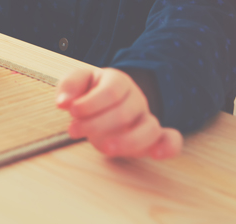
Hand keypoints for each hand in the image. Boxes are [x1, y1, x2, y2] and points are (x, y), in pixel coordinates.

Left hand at [55, 65, 182, 159]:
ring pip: (149, 128)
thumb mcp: (79, 81)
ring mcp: (147, 118)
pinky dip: (168, 147)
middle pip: (124, 112)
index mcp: (118, 81)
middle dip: (96, 124)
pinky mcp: (154, 138)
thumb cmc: (91, 91)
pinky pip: (171, 140)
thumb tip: (64, 102)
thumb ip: (70, 85)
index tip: (71, 111)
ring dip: (127, 141)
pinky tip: (155, 155)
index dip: (90, 103)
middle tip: (73, 130)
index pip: (111, 91)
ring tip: (105, 149)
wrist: (108, 102)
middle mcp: (136, 99)